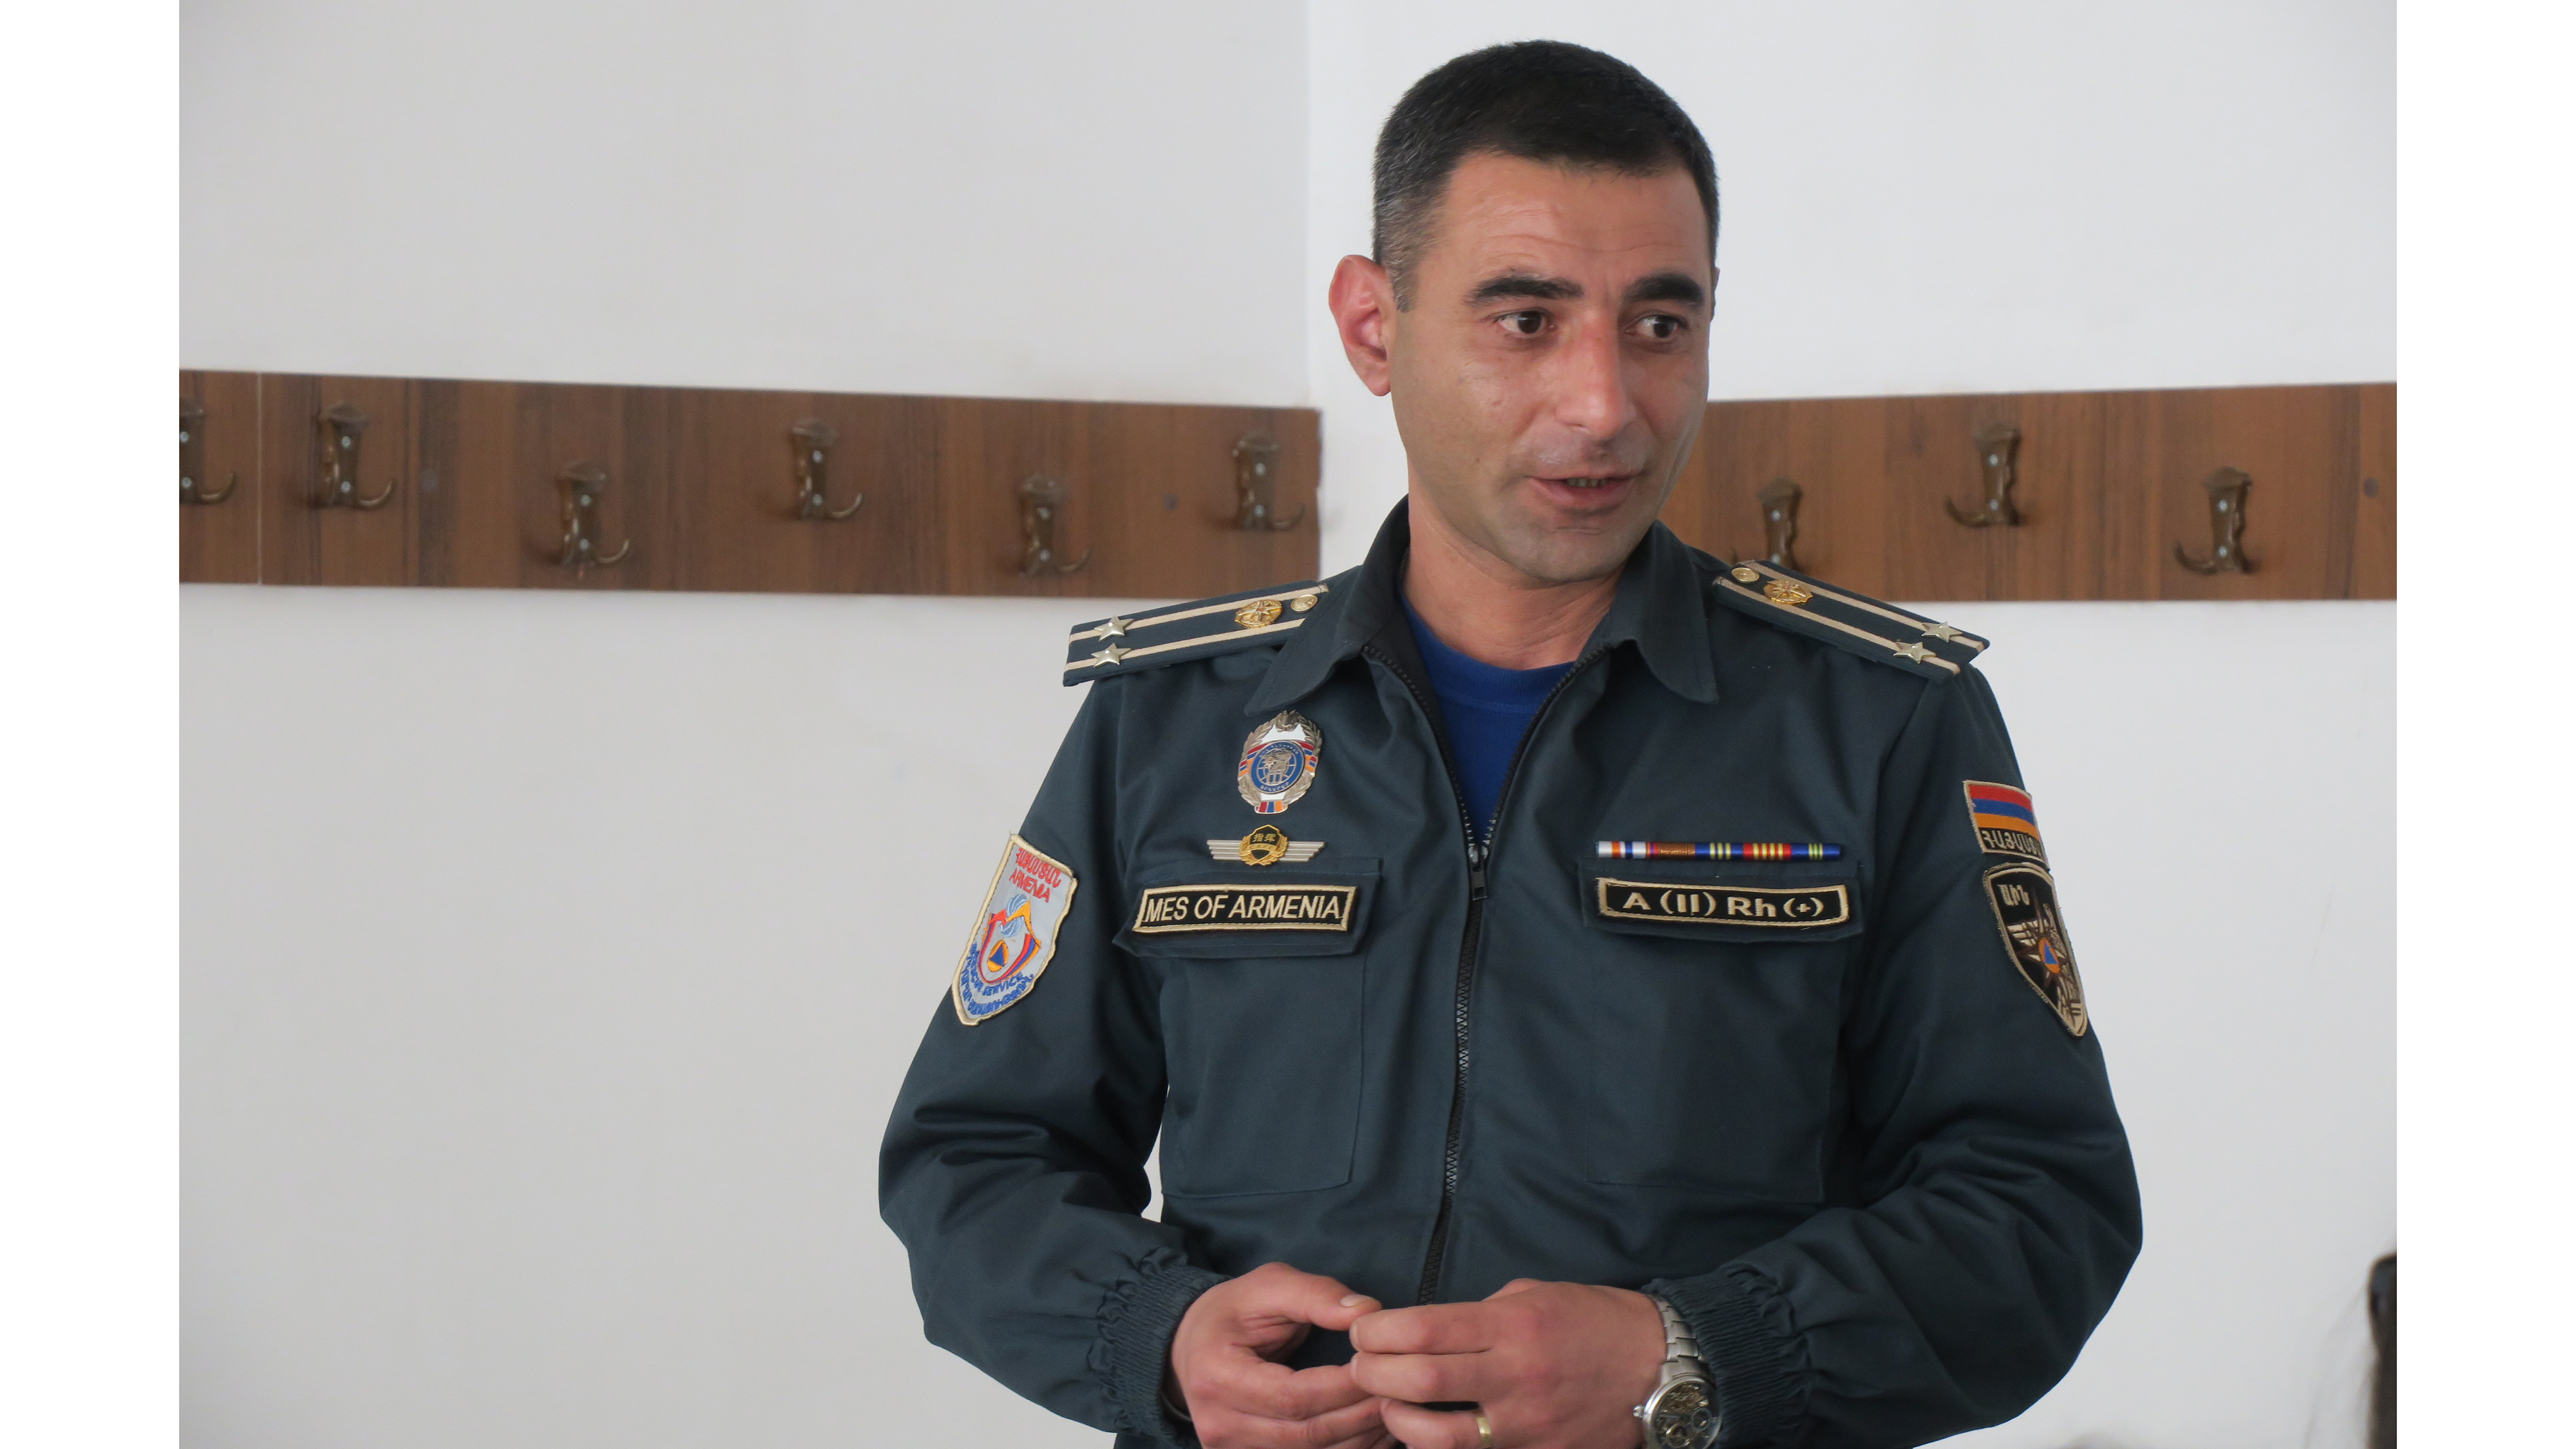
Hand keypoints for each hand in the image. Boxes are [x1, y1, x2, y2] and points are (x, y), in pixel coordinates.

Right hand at [1167, 1261, 1394, 1448]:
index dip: (1344, 1387)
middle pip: (1305, 1434)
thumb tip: (1368, 1313)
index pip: (1294, 1395)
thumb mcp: (1268, 1285)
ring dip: (1358, 1439)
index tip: (1382, 1366)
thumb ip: (1316, 1295)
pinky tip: (1372, 1433)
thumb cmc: (1231, 1313)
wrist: (1189, 1347)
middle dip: (1359, 1416)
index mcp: (1219, 1376)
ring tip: (1396, 1413)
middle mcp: (1220, 1424)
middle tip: (1401, 1393)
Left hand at [1348, 1279, 1664, 1448]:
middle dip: (1373, 1375)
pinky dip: (1441, 1448)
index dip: (1377, 1333)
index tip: (1362, 1333)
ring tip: (1387, 1407)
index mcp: (1513, 1325)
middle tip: (1360, 1368)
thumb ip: (1483, 1313)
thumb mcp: (1537, 1295)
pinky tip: (1429, 1433)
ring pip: (1437, 1436)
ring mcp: (1527, 1424)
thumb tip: (1432, 1330)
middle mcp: (1516, 1375)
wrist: (1663, 1368)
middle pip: (1418, 1381)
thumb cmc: (1596, 1320)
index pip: (1423, 1330)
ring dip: (1397, 1422)